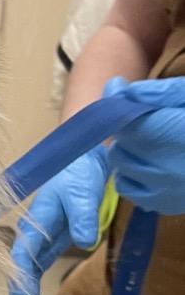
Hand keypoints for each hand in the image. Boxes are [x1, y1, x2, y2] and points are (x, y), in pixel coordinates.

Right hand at [8, 145, 109, 294]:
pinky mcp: (50, 243)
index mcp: (35, 223)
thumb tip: (84, 240)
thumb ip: (82, 216)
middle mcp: (32, 235)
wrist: (82, 162)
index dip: (23, 280)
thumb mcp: (82, 193)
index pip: (24, 256)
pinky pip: (36, 270)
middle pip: (19, 271)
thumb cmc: (79, 175)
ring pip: (25, 274)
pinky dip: (31, 290)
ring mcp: (40, 240)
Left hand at [106, 75, 184, 214]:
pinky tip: (155, 164)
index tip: (126, 93)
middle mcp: (168, 169)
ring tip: (157, 143)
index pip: (125, 124)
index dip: (122, 107)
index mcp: (177, 137)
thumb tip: (116, 89)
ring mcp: (167, 191)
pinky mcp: (168, 206)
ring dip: (130, 154)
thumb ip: (160, 92)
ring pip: (121, 169)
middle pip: (121, 147)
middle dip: (130, 131)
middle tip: (153, 121)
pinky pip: (129, 190)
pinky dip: (134, 176)